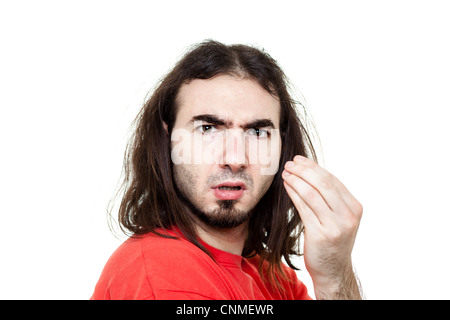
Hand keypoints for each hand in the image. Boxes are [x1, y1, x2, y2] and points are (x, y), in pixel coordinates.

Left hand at [282, 155, 362, 298]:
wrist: (333, 270)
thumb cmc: (331, 241)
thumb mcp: (338, 217)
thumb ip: (330, 198)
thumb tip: (310, 172)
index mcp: (355, 207)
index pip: (333, 180)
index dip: (314, 167)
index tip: (300, 160)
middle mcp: (348, 215)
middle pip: (323, 184)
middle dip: (304, 170)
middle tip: (290, 163)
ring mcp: (336, 225)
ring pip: (313, 194)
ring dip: (296, 180)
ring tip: (285, 172)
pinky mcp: (321, 234)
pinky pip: (304, 208)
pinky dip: (294, 194)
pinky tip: (286, 187)